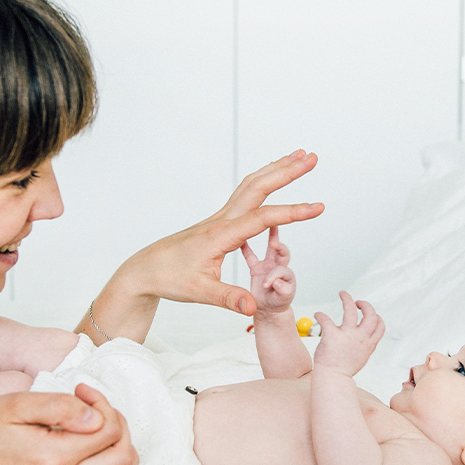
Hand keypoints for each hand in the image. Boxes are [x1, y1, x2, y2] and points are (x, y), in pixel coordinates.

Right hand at [0, 384, 136, 464]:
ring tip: (110, 436)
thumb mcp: (17, 403)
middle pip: (120, 457)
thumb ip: (59, 406)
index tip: (83, 392)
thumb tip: (95, 418)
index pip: (106, 430)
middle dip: (118, 426)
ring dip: (125, 458)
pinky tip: (104, 460)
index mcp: (50, 457)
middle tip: (98, 410)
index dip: (102, 404)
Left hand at [114, 150, 321, 316]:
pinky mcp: (219, 222)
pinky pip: (245, 194)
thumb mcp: (199, 293)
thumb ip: (228, 298)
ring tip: (299, 157)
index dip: (292, 212)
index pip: (262, 218)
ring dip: (276, 170)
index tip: (318, 207)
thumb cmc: (169, 278)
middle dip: (287, 171)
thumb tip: (252, 308)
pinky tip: (273, 179)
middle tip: (312, 158)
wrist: (146, 269)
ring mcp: (220, 218)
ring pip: (251, 185)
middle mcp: (222, 220)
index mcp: (221, 235)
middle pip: (258, 187)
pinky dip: (263, 181)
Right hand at [241, 226, 295, 314]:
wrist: (268, 309)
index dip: (275, 275)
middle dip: (279, 245)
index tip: (267, 283)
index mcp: (286, 274)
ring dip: (270, 234)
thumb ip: (282, 291)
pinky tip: (240, 237)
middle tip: (275, 243)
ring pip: (270, 247)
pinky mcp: (256, 267)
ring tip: (267, 221)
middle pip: (281, 251)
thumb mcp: (282, 300)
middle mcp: (278, 266)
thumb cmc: (277, 303)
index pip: (281, 269)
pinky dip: (245, 246)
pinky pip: (250, 255)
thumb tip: (277, 282)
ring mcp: (267, 265)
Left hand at [311, 291, 384, 375]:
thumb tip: (363, 336)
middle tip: (357, 302)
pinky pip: (326, 319)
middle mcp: (360, 338)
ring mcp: (347, 336)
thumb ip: (363, 345)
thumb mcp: (361, 357)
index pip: (380, 326)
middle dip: (365, 305)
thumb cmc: (344, 369)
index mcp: (369, 344)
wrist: (333, 379)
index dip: (377, 317)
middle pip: (370, 315)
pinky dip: (320, 315)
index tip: (369, 314)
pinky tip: (317, 315)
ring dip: (347, 299)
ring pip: (351, 311)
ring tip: (343, 293)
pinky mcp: (332, 335)